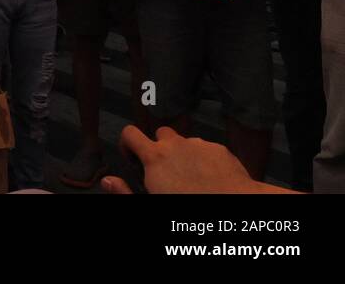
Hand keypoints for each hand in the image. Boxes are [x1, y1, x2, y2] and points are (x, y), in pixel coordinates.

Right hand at [101, 125, 266, 194]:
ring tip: (192, 179)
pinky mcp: (219, 150)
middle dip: (160, 148)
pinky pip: (206, 149)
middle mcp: (174, 145)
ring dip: (184, 155)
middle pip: (159, 134)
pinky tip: (210, 179)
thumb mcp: (150, 204)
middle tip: (166, 172)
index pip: (129, 133)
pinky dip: (205, 160)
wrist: (236, 206)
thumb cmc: (192, 211)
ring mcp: (199, 145)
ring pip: (185, 142)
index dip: (127, 144)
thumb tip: (108, 181)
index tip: (133, 160)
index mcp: (154, 158)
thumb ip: (125, 192)